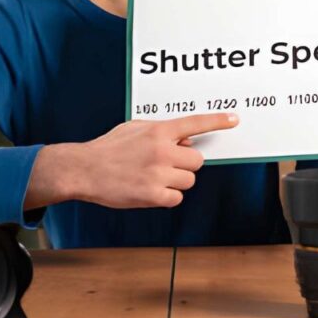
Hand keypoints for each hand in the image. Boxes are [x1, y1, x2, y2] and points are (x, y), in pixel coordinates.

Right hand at [72, 113, 238, 208]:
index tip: (233, 120)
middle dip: (185, 164)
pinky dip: (167, 197)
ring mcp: (159, 173)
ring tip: (153, 177)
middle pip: (197, 160)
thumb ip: (160, 132)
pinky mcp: (153, 195)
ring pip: (189, 180)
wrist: (84, 169)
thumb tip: (185, 139)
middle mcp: (162, 151)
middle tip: (167, 165)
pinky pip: (176, 198)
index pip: (195, 123)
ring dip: (176, 181)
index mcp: (158, 131)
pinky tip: (149, 190)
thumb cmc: (108, 149)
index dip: (217, 121)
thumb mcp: (134, 129)